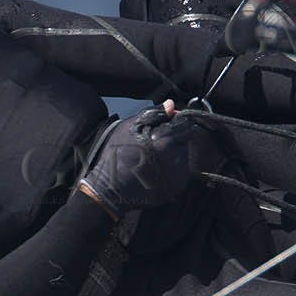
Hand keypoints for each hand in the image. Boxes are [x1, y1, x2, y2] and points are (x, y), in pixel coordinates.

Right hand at [78, 100, 194, 219]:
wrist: (110, 189)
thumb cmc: (116, 156)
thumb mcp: (130, 128)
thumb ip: (154, 114)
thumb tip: (172, 105)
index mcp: (167, 141)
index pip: (185, 124)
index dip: (174, 123)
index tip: (162, 127)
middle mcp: (177, 159)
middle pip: (184, 140)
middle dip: (172, 139)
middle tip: (151, 145)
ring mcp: (179, 175)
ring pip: (182, 156)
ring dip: (171, 154)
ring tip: (150, 159)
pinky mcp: (177, 188)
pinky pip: (179, 172)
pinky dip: (170, 169)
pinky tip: (153, 170)